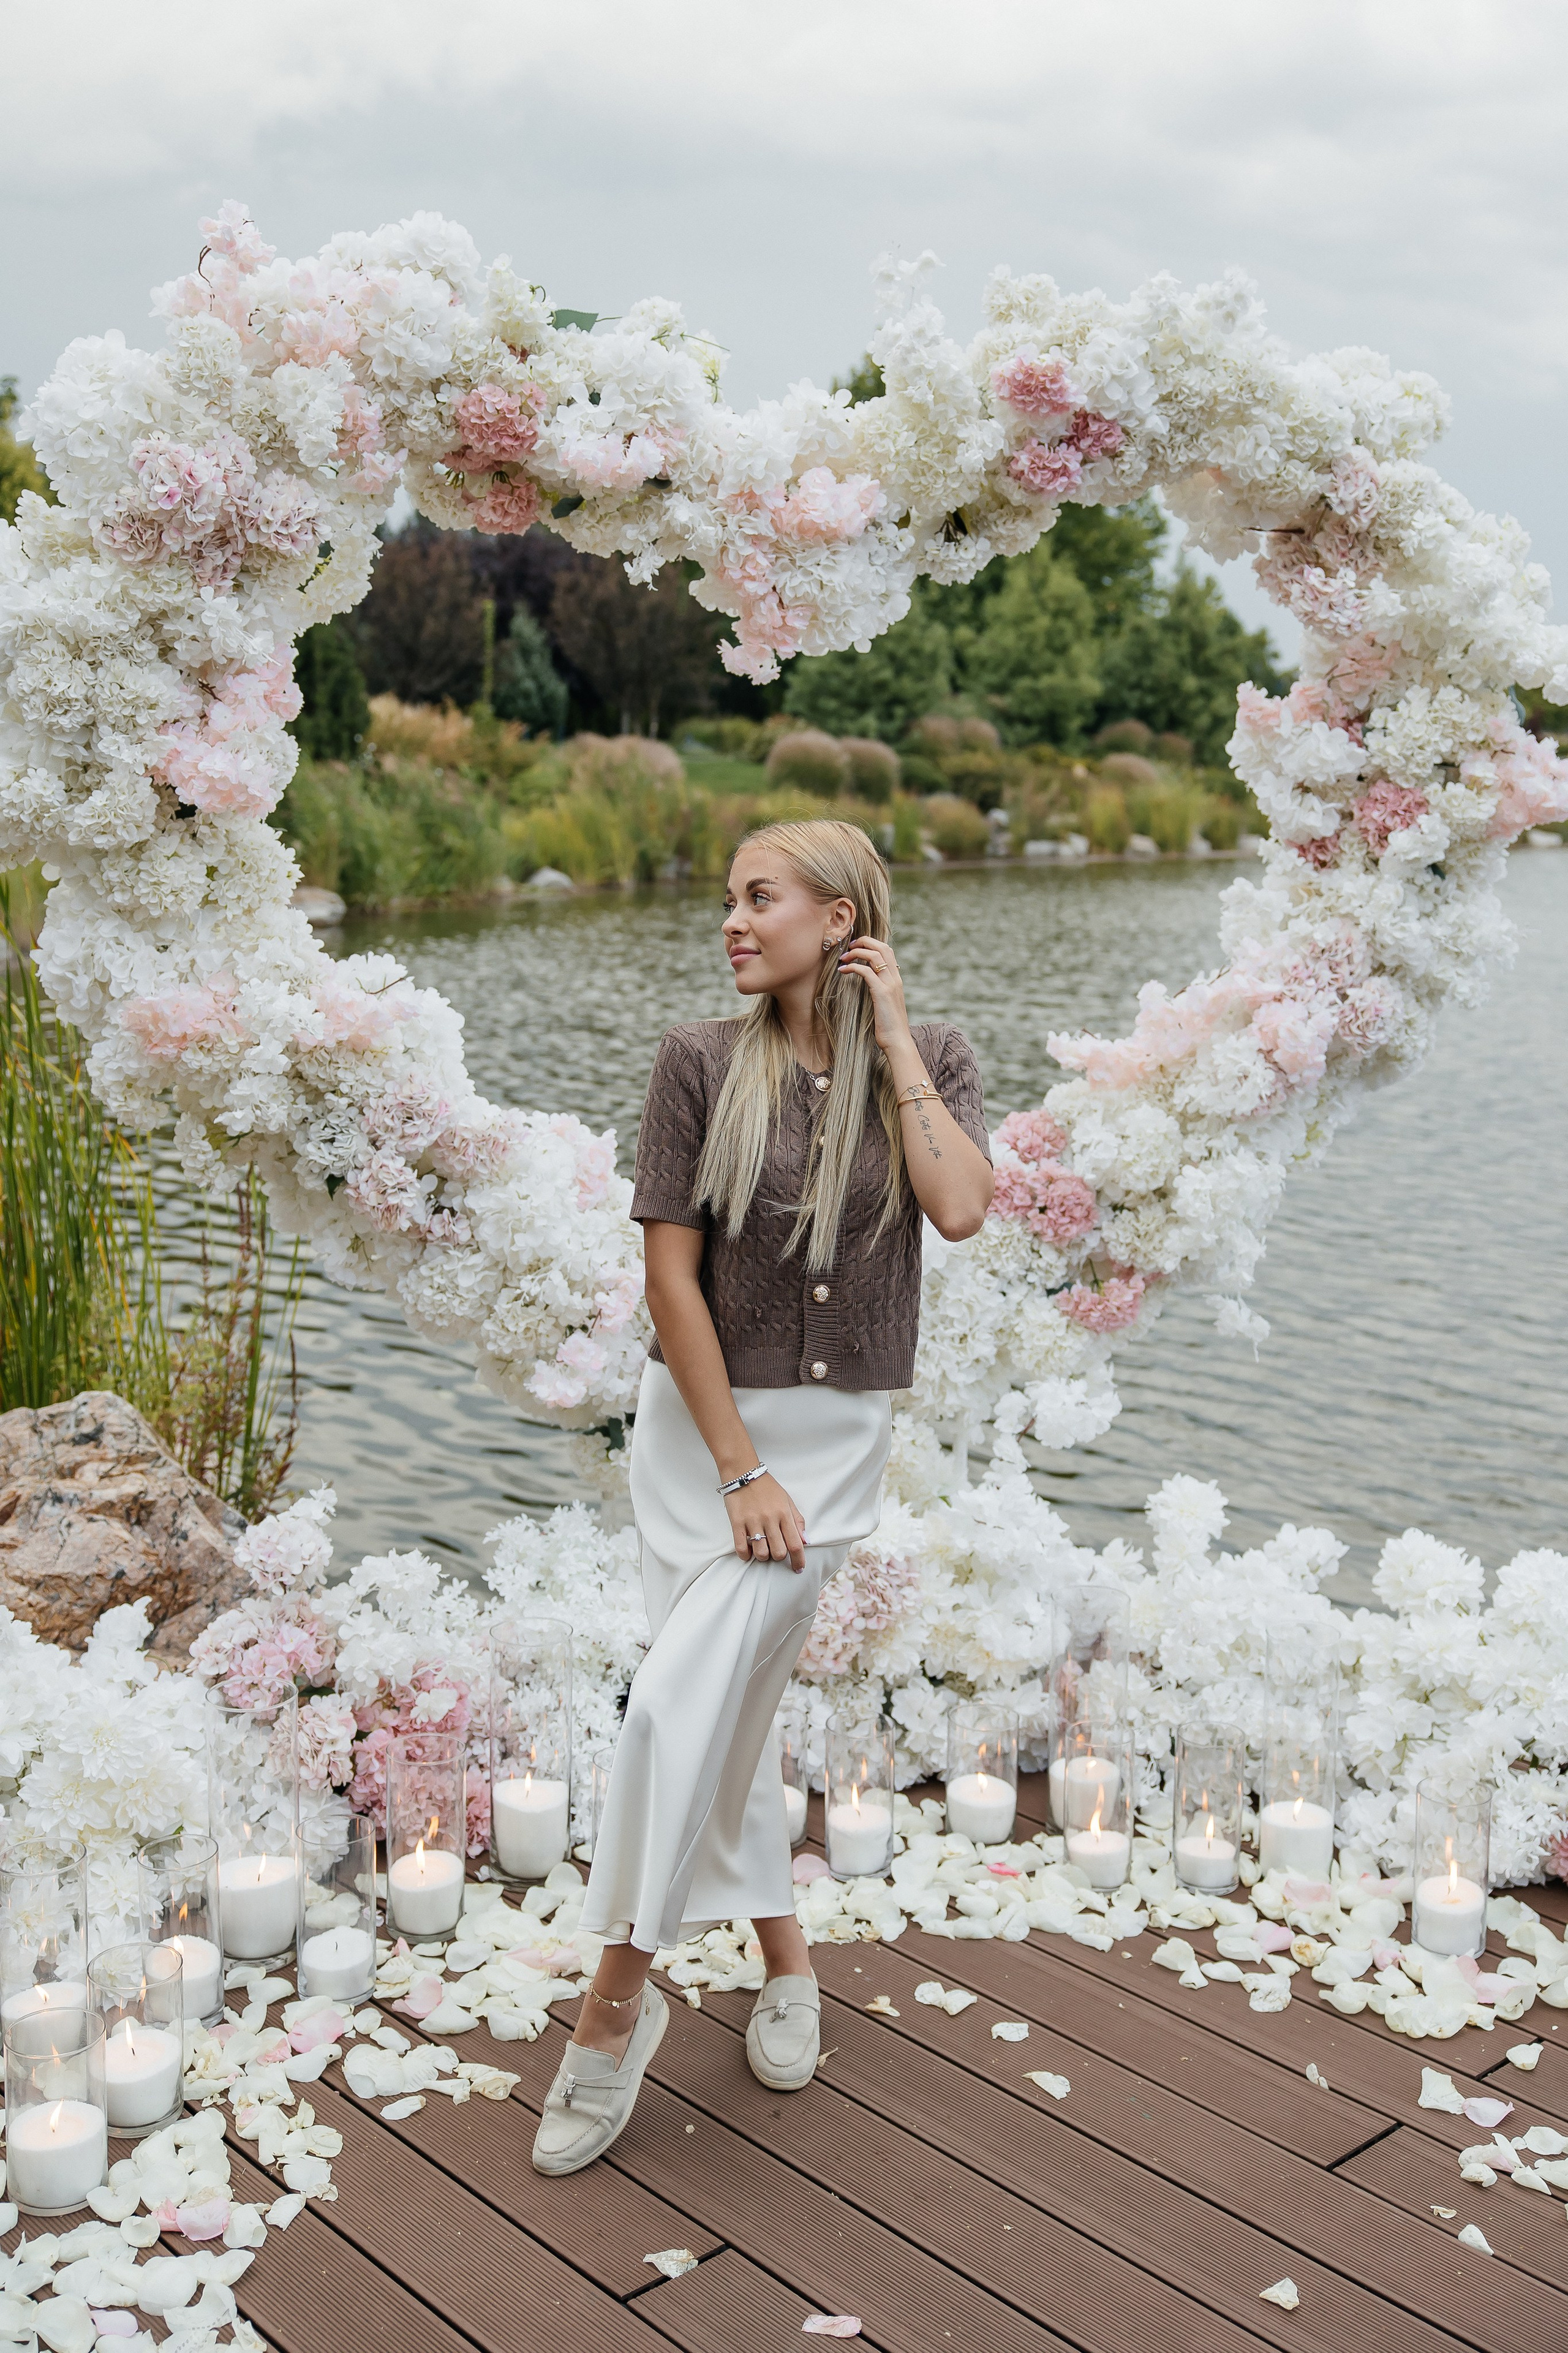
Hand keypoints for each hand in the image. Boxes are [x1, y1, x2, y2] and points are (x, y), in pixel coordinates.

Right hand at [723, 1473, 807, 1572]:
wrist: (743, 1472)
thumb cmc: (767, 1488)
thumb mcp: (787, 1500)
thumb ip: (797, 1521)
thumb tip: (805, 1541)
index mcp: (784, 1514)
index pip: (796, 1544)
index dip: (799, 1560)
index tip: (799, 1568)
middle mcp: (770, 1519)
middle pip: (779, 1552)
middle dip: (779, 1558)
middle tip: (776, 1551)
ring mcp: (752, 1521)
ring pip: (761, 1553)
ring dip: (763, 1557)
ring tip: (761, 1550)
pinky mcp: (737, 1522)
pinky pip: (741, 1547)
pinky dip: (745, 1555)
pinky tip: (748, 1552)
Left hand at [838, 934, 911, 1052]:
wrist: (897, 1041)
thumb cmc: (889, 1026)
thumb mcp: (886, 1003)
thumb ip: (880, 990)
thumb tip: (868, 983)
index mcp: (896, 979)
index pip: (887, 950)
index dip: (871, 943)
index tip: (856, 948)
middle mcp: (895, 978)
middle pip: (882, 947)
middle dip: (863, 942)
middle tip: (848, 947)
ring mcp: (890, 984)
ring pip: (874, 955)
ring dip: (856, 953)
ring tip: (843, 959)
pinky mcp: (881, 993)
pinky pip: (866, 971)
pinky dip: (852, 967)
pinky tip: (843, 971)